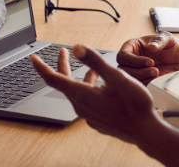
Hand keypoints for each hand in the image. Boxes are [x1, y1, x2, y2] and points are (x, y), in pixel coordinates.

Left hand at [30, 45, 160, 143]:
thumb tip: (77, 48)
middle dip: (63, 66)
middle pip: (65, 83)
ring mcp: (90, 115)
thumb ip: (95, 61)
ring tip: (93, 69)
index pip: (54, 79)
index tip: (33, 57)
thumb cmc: (133, 105)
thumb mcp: (116, 77)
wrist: (145, 131)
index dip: (42, 66)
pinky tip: (103, 87)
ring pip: (78, 92)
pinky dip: (90, 89)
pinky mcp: (98, 120)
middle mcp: (82, 107)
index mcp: (82, 95)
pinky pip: (88, 102)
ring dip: (81, 77)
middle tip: (63, 52)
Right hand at [116, 31, 178, 83]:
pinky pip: (139, 87)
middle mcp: (131, 60)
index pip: (123, 55)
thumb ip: (160, 40)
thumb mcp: (168, 39)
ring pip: (130, 79)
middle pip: (124, 69)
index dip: (134, 60)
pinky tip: (157, 80)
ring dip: (143, 78)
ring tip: (157, 74)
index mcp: (132, 47)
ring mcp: (135, 71)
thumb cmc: (171, 46)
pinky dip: (147, 85)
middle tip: (155, 70)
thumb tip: (151, 46)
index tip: (150, 62)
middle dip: (139, 71)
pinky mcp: (142, 81)